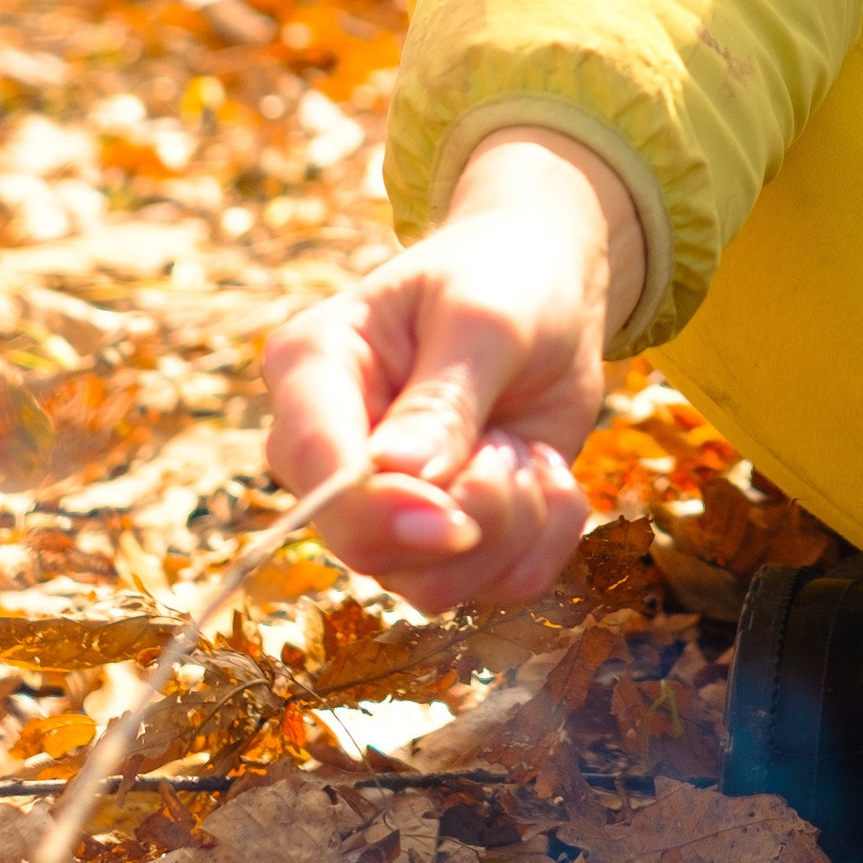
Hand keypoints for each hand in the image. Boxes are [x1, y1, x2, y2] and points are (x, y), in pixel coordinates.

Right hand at [262, 128, 643, 610]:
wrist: (552, 287)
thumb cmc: (507, 277)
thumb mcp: (486, 319)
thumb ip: (444, 399)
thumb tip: (399, 477)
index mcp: (312, 367)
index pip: (310, 461)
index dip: (375, 508)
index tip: (454, 520)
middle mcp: (332, 451)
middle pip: (367, 546)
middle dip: (468, 512)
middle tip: (511, 444)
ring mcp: (385, 505)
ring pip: (433, 584)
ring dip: (513, 522)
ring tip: (523, 444)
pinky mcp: (443, 540)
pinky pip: (496, 585)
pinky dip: (545, 535)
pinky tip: (544, 469)